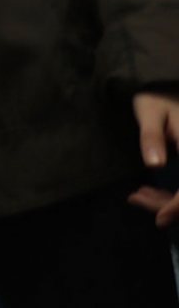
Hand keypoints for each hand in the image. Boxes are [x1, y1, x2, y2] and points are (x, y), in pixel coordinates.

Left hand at [132, 90, 178, 228]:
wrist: (169, 88)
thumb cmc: (157, 96)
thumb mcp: (149, 111)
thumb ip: (152, 137)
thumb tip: (155, 165)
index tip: (160, 219)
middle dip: (168, 204)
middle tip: (136, 199)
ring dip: (168, 199)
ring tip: (138, 197)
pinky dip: (171, 193)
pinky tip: (148, 192)